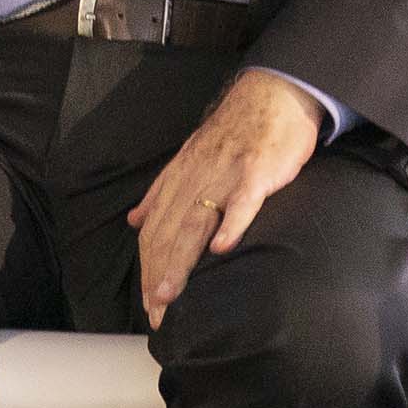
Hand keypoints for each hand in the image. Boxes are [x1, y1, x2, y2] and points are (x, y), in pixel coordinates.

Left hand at [125, 69, 323, 328]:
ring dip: (180, 260)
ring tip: (170, 295)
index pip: (156, 228)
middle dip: (158, 274)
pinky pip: (243, 201)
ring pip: (196, 222)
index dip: (148, 266)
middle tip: (156, 313)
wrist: (271, 93)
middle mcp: (196, 177)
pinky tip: (222, 249)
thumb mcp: (190, 156)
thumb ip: (162, 191)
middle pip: (170, 232)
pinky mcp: (256, 170)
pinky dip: (231, 224)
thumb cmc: (236, 130)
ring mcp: (226, 174)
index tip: (148, 302)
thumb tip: (135, 222)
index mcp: (180, 177)